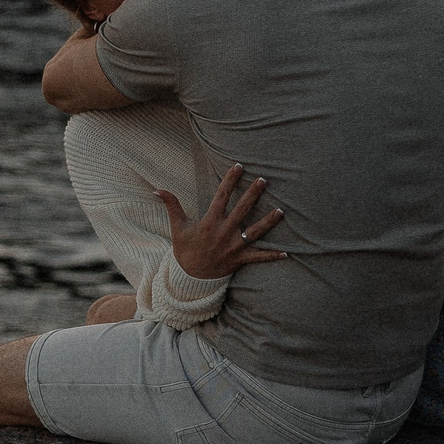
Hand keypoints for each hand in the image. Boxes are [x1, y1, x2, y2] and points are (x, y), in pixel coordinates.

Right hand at [155, 163, 286, 281]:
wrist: (190, 277)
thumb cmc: (185, 249)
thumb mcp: (177, 226)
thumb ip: (172, 205)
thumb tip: (156, 189)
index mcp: (210, 222)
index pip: (222, 196)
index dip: (230, 180)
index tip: (239, 166)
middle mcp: (224, 233)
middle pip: (242, 210)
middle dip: (253, 194)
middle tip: (264, 180)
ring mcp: (234, 247)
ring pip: (255, 232)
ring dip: (268, 222)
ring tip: (281, 210)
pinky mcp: (240, 259)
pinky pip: (259, 257)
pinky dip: (272, 255)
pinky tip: (287, 252)